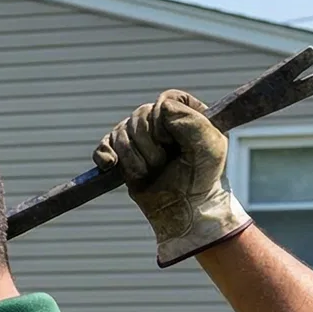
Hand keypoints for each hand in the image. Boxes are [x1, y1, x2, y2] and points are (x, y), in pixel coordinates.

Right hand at [94, 89, 251, 267]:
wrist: (184, 210)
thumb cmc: (203, 178)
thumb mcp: (209, 147)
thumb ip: (191, 121)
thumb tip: (160, 107)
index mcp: (185, 112)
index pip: (164, 101)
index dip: (162, 122)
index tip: (172, 143)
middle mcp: (160, 120)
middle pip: (138, 117)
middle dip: (147, 146)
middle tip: (162, 164)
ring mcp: (139, 137)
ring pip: (119, 133)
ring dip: (133, 159)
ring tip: (149, 173)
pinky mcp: (121, 155)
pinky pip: (103, 146)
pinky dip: (104, 155)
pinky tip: (110, 166)